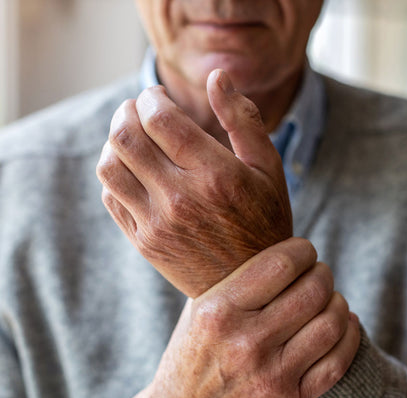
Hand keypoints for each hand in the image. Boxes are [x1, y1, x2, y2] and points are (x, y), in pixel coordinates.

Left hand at [96, 70, 291, 297]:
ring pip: (110, 166)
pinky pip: (111, 197)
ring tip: (132, 138)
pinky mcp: (145, 243)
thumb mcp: (268, 169)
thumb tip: (217, 76)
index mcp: (216, 176)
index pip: (161, 119)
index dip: (151, 98)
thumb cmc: (264, 221)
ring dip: (114, 142)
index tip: (156, 96)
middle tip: (137, 109)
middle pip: (126, 137)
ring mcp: (158, 224)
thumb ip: (243, 119)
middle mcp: (182, 199)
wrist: (249, 285)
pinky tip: (133, 171)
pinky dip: (114, 174)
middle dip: (126, 112)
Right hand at [123, 238, 360, 397]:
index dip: (302, 250)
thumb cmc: (191, 355)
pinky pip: (337, 363)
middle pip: (312, 291)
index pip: (280, 265)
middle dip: (323, 274)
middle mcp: (245, 343)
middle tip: (318, 273)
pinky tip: (344, 324)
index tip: (303, 250)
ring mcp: (269, 376)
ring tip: (329, 298)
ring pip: (331, 324)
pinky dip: (349, 336)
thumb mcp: (198, 310)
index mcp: (218, 312)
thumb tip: (278, 248)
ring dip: (338, 302)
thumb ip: (233, 280)